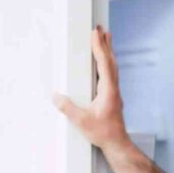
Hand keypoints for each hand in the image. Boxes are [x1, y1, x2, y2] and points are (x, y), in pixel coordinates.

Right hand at [51, 25, 129, 153]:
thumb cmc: (103, 133)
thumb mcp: (82, 121)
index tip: (95, 33)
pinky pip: (110, 73)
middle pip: (111, 60)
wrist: (117, 144)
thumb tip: (56, 97)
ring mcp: (114, 92)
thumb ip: (68, 108)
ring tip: (105, 38)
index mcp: (108, 90)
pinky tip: (103, 62)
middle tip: (101, 28)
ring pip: (112, 66)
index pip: (104, 63)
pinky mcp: (112, 96)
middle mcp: (113, 88)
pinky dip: (107, 62)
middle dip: (105, 43)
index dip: (99, 47)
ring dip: (108, 51)